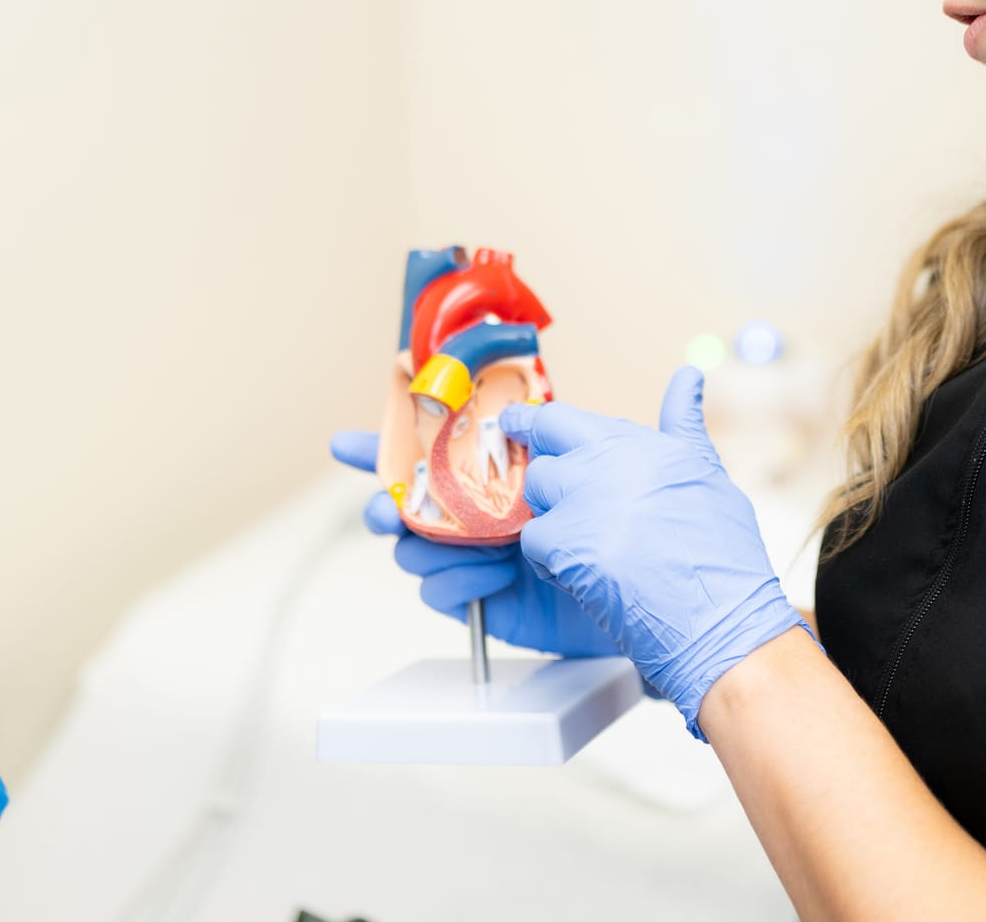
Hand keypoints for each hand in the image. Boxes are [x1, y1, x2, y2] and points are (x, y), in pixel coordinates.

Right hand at [329, 430, 617, 657]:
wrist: (642, 599)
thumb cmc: (622, 529)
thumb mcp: (617, 469)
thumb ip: (598, 428)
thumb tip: (639, 387)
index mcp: (490, 473)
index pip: (424, 452)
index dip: (379, 446)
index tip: (342, 446)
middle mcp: (472, 514)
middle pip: (401, 504)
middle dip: (381, 504)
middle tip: (386, 509)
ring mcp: (469, 557)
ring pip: (412, 547)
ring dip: (434, 543)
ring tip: (485, 543)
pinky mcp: (476, 598)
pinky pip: (438, 591)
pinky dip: (458, 579)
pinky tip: (496, 574)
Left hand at [499, 366, 815, 739]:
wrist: (723, 618)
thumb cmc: (723, 557)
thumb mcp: (709, 475)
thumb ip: (683, 425)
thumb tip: (688, 375)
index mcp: (642, 443)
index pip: (568, 418)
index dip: (540, 425)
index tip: (519, 427)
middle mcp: (610, 460)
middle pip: (544, 451)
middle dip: (547, 477)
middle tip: (562, 505)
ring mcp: (586, 498)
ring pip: (536, 494)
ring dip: (552, 519)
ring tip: (589, 547)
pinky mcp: (567, 542)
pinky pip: (534, 541)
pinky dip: (549, 561)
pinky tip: (584, 575)